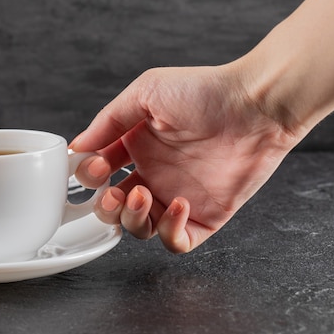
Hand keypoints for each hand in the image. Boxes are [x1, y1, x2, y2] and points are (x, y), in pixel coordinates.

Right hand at [71, 64, 298, 252]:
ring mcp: (178, 197)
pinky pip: (178, 242)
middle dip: (105, 207)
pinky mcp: (206, 215)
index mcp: (136, 148)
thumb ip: (108, 121)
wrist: (255, 104)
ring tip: (142, 194)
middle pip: (115, 209)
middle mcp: (154, 175)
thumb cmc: (204, 91)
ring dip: (132, 219)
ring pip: (140, 229)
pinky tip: (178, 204)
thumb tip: (78, 147)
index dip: (90, 177)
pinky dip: (170, 232)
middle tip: (112, 192)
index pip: (100, 175)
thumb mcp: (146, 93)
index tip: (94, 167)